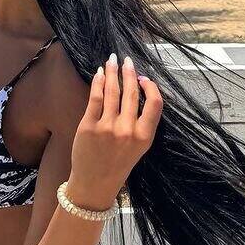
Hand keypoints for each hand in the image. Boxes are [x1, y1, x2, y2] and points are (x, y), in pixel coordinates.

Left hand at [68, 54, 162, 209]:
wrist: (94, 184)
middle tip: (127, 60)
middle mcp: (127, 131)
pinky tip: (99, 73)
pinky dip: (98, 82)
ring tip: (112, 60)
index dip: (151, 87)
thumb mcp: (138, 147)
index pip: (155, 104)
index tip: (144, 77)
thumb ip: (140, 123)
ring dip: (113, 72)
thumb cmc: (117, 164)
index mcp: (144, 137)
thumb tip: (137, 91)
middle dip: (129, 72)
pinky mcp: (89, 126)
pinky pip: (95, 98)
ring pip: (113, 92)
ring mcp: (107, 128)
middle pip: (131, 93)